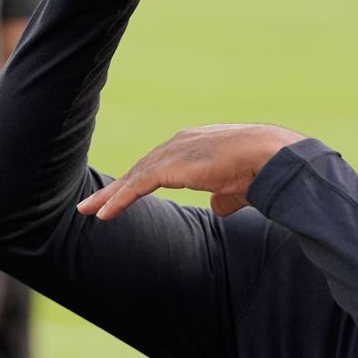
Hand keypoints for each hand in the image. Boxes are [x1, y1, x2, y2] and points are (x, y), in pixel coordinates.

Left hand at [77, 124, 305, 219]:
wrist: (268, 157)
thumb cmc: (260, 169)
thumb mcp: (237, 187)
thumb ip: (223, 198)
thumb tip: (216, 210)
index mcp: (196, 144)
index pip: (162, 164)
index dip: (142, 179)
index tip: (126, 193)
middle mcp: (181, 143)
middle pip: (140, 167)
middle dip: (117, 187)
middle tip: (94, 203)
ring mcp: (173, 153)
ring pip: (133, 176)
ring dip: (110, 196)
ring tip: (89, 211)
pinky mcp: (169, 167)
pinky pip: (136, 186)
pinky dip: (119, 201)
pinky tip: (103, 214)